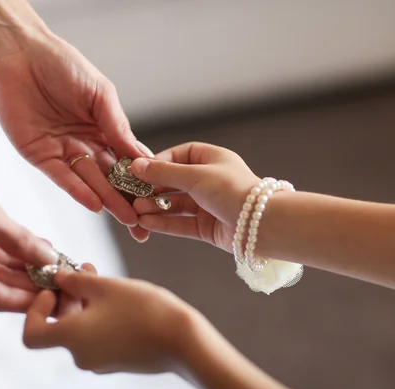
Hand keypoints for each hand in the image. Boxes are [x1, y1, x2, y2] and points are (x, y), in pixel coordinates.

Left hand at [0, 33, 151, 240]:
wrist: (21, 54)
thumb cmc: (63, 65)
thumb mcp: (101, 95)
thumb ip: (118, 127)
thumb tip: (142, 157)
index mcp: (103, 129)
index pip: (127, 161)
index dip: (143, 180)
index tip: (160, 198)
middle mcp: (85, 144)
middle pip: (110, 178)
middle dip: (128, 200)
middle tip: (144, 221)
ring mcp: (63, 152)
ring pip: (90, 182)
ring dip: (108, 200)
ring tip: (128, 218)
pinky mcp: (39, 155)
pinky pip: (62, 177)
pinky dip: (79, 191)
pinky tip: (96, 204)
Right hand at [0, 156, 58, 311]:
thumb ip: (23, 243)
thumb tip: (51, 260)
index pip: (1, 299)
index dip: (33, 299)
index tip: (60, 297)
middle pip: (2, 286)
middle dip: (33, 281)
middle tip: (65, 280)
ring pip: (1, 268)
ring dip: (28, 264)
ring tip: (58, 262)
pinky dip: (15, 249)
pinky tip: (40, 246)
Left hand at [23, 269, 198, 373]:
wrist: (184, 342)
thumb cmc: (145, 312)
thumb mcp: (106, 287)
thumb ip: (76, 281)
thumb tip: (58, 277)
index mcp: (71, 338)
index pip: (31, 333)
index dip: (34, 310)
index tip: (51, 290)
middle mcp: (80, 355)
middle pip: (58, 327)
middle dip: (66, 296)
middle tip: (80, 271)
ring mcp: (99, 361)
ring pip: (79, 329)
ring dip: (83, 303)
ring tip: (100, 278)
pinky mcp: (116, 361)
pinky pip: (96, 337)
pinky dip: (97, 317)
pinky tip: (114, 297)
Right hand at [130, 142, 259, 251]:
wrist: (261, 224)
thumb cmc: (234, 191)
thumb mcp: (195, 175)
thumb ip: (164, 172)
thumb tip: (136, 166)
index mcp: (211, 159)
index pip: (178, 156)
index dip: (158, 163)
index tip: (139, 170)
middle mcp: (209, 180)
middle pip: (173, 182)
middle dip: (152, 189)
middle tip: (132, 195)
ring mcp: (207, 204)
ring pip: (175, 204)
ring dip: (155, 207)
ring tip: (135, 211)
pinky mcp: (206, 226)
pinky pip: (180, 222)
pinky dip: (163, 222)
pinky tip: (146, 223)